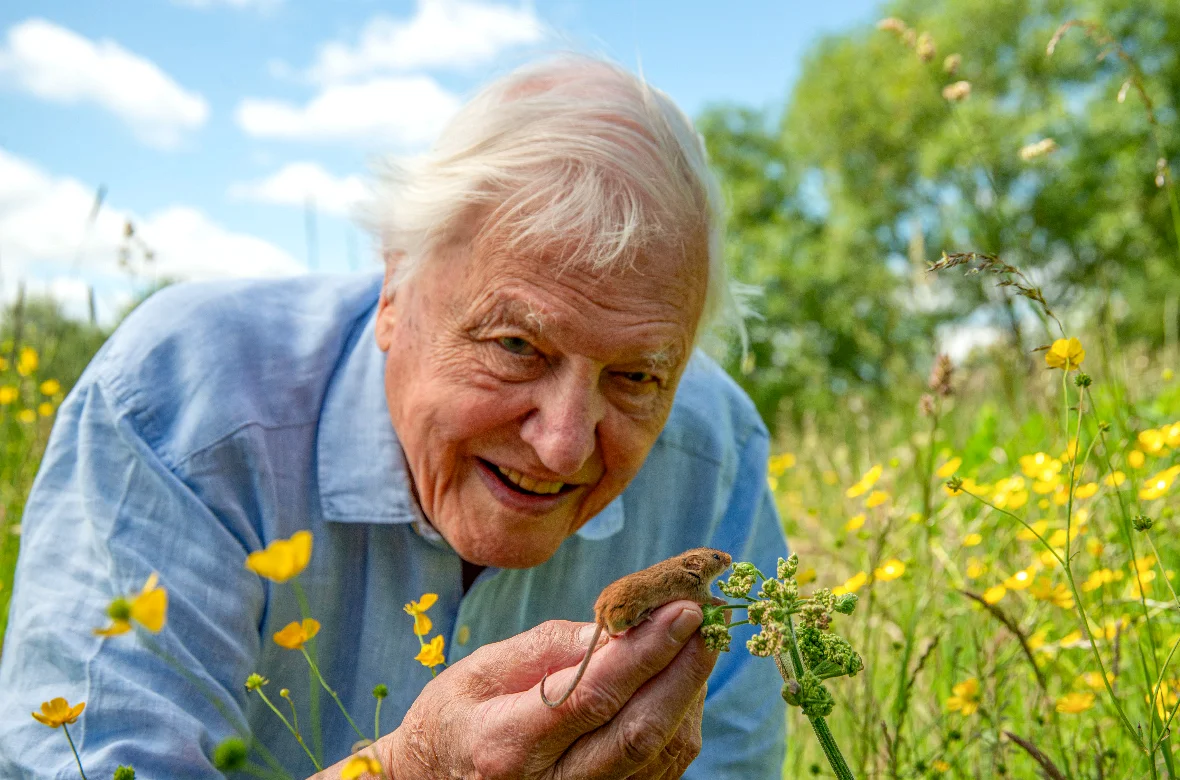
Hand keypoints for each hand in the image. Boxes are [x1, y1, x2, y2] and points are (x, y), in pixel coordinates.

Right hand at [377, 600, 716, 778]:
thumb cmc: (456, 716)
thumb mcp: (482, 668)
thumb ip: (551, 647)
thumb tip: (619, 626)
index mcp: (509, 745)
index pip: (593, 696)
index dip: (645, 652)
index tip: (683, 610)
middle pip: (638, 733)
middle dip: (683, 672)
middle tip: (710, 623)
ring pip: (657, 756)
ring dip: (688, 696)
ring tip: (700, 644)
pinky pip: (657, 772)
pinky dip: (678, 724)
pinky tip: (680, 683)